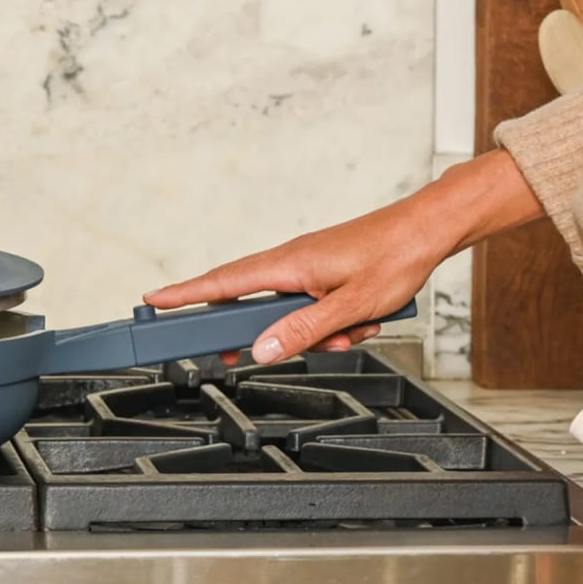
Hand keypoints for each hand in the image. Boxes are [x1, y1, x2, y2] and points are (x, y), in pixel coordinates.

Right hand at [144, 150, 543, 364]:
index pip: (222, 283)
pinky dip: (331, 322)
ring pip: (286, 312)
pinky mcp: (323, 273)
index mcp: (287, 265)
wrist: (429, 230)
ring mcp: (306, 267)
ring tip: (347, 334)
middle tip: (233, 353)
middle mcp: (290, 262)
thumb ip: (302, 331)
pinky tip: (360, 322)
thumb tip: (261, 350)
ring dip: (311, 332)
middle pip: (248, 303)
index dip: (185, 294)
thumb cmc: (396, 256)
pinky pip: (310, 307)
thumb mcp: (350, 306)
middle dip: (252, 333)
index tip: (153, 301)